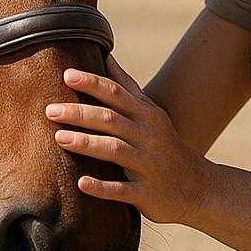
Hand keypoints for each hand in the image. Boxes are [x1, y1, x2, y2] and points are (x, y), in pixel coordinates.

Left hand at [45, 53, 213, 224]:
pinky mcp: (147, 194)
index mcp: (148, 116)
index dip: (92, 83)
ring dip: (87, 144)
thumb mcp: (152, 114)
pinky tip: (81, 182)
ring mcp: (149, 166)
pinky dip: (102, 187)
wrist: (200, 188)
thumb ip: (127, 87)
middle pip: (111, 120)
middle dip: (80, 114)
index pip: (117, 94)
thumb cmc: (166, 145)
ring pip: (116, 150)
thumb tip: (106, 56)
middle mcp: (149, 137)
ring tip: (59, 138)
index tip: (66, 75)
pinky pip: (122, 190)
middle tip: (49, 110)